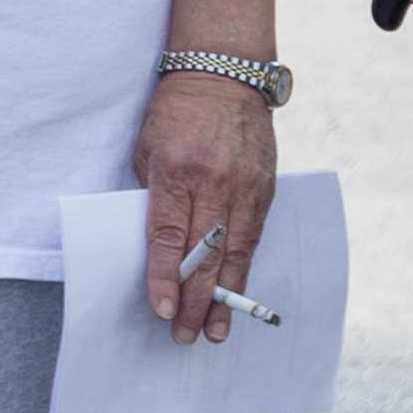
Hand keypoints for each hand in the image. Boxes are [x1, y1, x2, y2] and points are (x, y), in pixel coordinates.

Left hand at [134, 68, 277, 342]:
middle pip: (204, 255)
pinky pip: (254, 239)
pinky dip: (243, 271)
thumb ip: (152, 195)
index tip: (160, 310)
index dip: (165, 278)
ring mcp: (244, 188)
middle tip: (185, 336)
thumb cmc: (174, 114)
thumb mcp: (147, 149)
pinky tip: (237, 296)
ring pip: (235, 255)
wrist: (224, 76)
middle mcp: (213, 183)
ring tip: (214, 331)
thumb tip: (155, 246)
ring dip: (224, 298)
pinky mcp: (265, 190)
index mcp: (175, 171)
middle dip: (194, 301)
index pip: (168, 237)